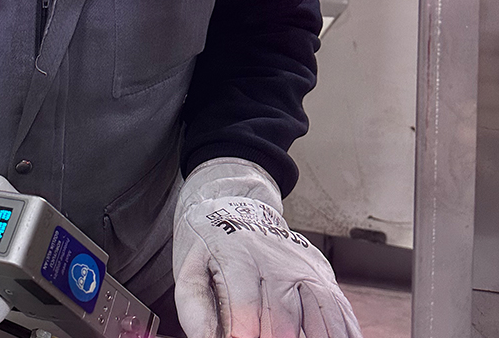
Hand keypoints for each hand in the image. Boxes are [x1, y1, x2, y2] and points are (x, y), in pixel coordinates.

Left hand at [172, 158, 362, 337]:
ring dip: (318, 335)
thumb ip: (196, 312)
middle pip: (284, 314)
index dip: (243, 330)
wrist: (237, 209)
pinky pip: (339, 307)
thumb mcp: (190, 271)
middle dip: (276, 337)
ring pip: (319, 310)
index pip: (245, 302)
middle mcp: (274, 259)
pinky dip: (343, 330)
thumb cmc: (211, 247)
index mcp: (236, 256)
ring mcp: (302, 265)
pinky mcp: (321, 273)